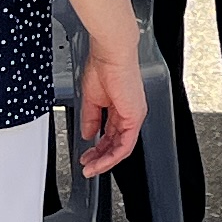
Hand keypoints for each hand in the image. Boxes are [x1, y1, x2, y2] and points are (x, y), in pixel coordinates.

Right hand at [77, 32, 144, 175]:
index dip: (98, 148)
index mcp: (121, 107)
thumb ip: (91, 119)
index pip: (111, 134)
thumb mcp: (92, 99)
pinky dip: (112, 156)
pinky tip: (100, 161)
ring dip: (105, 161)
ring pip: (122, 148)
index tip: (86, 156)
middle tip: (88, 166)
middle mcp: (130, 112)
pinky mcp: (135, 117)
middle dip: (100, 158)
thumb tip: (87, 134)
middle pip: (116, 144)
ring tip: (91, 168)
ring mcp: (134, 115)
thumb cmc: (103, 66)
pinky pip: (125, 144)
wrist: (110, 53)